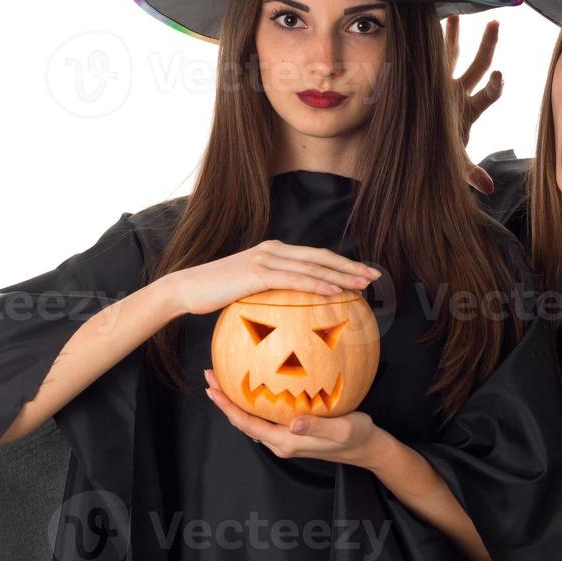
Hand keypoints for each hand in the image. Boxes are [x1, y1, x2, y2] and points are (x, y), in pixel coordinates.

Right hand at [167, 241, 380, 317]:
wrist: (185, 289)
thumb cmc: (215, 294)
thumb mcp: (247, 291)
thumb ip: (270, 293)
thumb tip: (290, 311)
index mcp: (274, 251)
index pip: (315, 256)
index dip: (342, 263)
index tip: (363, 273)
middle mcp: (273, 249)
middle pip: (321, 256)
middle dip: (350, 266)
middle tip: (375, 277)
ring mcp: (266, 258)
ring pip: (313, 266)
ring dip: (342, 275)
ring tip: (364, 284)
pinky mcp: (257, 272)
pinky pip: (295, 279)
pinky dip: (318, 284)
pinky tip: (336, 293)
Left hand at [202, 368, 387, 468]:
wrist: (368, 447)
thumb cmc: (357, 436)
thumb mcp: (342, 428)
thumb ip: (317, 426)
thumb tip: (292, 422)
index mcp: (287, 442)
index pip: (247, 424)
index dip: (227, 407)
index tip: (211, 388)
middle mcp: (281, 442)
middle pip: (243, 421)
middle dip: (224, 400)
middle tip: (210, 375)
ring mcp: (285, 437)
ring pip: (252, 419)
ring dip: (235, 400)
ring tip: (223, 378)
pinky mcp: (291, 431)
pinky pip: (264, 417)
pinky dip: (251, 402)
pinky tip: (252, 386)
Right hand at [443, 14, 502, 193]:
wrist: (413, 150)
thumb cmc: (438, 153)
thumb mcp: (454, 163)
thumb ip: (470, 172)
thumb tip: (488, 188)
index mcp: (470, 108)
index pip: (489, 93)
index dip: (495, 84)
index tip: (500, 74)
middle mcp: (460, 92)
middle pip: (478, 64)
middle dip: (487, 45)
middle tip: (495, 24)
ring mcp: (443, 83)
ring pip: (453, 55)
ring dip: (454, 34)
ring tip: (456, 14)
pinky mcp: (425, 80)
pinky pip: (430, 56)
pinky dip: (429, 41)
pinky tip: (426, 21)